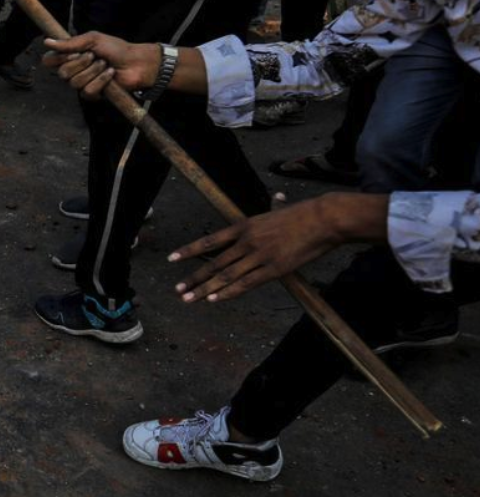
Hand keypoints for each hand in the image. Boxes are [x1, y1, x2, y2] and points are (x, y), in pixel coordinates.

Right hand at [42, 32, 160, 97]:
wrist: (135, 62)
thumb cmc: (116, 48)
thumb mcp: (93, 39)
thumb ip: (70, 43)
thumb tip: (47, 41)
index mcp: (70, 56)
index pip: (49, 61)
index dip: (56, 59)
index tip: (70, 53)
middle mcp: (73, 70)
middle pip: (62, 73)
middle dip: (80, 63)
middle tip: (93, 56)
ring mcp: (82, 83)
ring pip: (75, 82)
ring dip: (93, 71)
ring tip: (104, 64)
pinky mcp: (93, 94)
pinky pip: (88, 90)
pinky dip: (101, 80)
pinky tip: (110, 74)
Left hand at [167, 193, 381, 302]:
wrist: (324, 219)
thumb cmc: (304, 214)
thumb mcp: (278, 210)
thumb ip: (272, 208)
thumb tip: (278, 197)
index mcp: (244, 226)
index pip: (209, 241)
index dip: (189, 250)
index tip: (172, 259)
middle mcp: (246, 241)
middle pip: (214, 262)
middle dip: (194, 277)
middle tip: (178, 289)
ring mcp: (259, 256)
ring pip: (226, 276)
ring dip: (205, 289)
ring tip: (189, 298)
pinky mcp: (274, 269)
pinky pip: (246, 284)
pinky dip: (228, 293)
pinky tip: (214, 299)